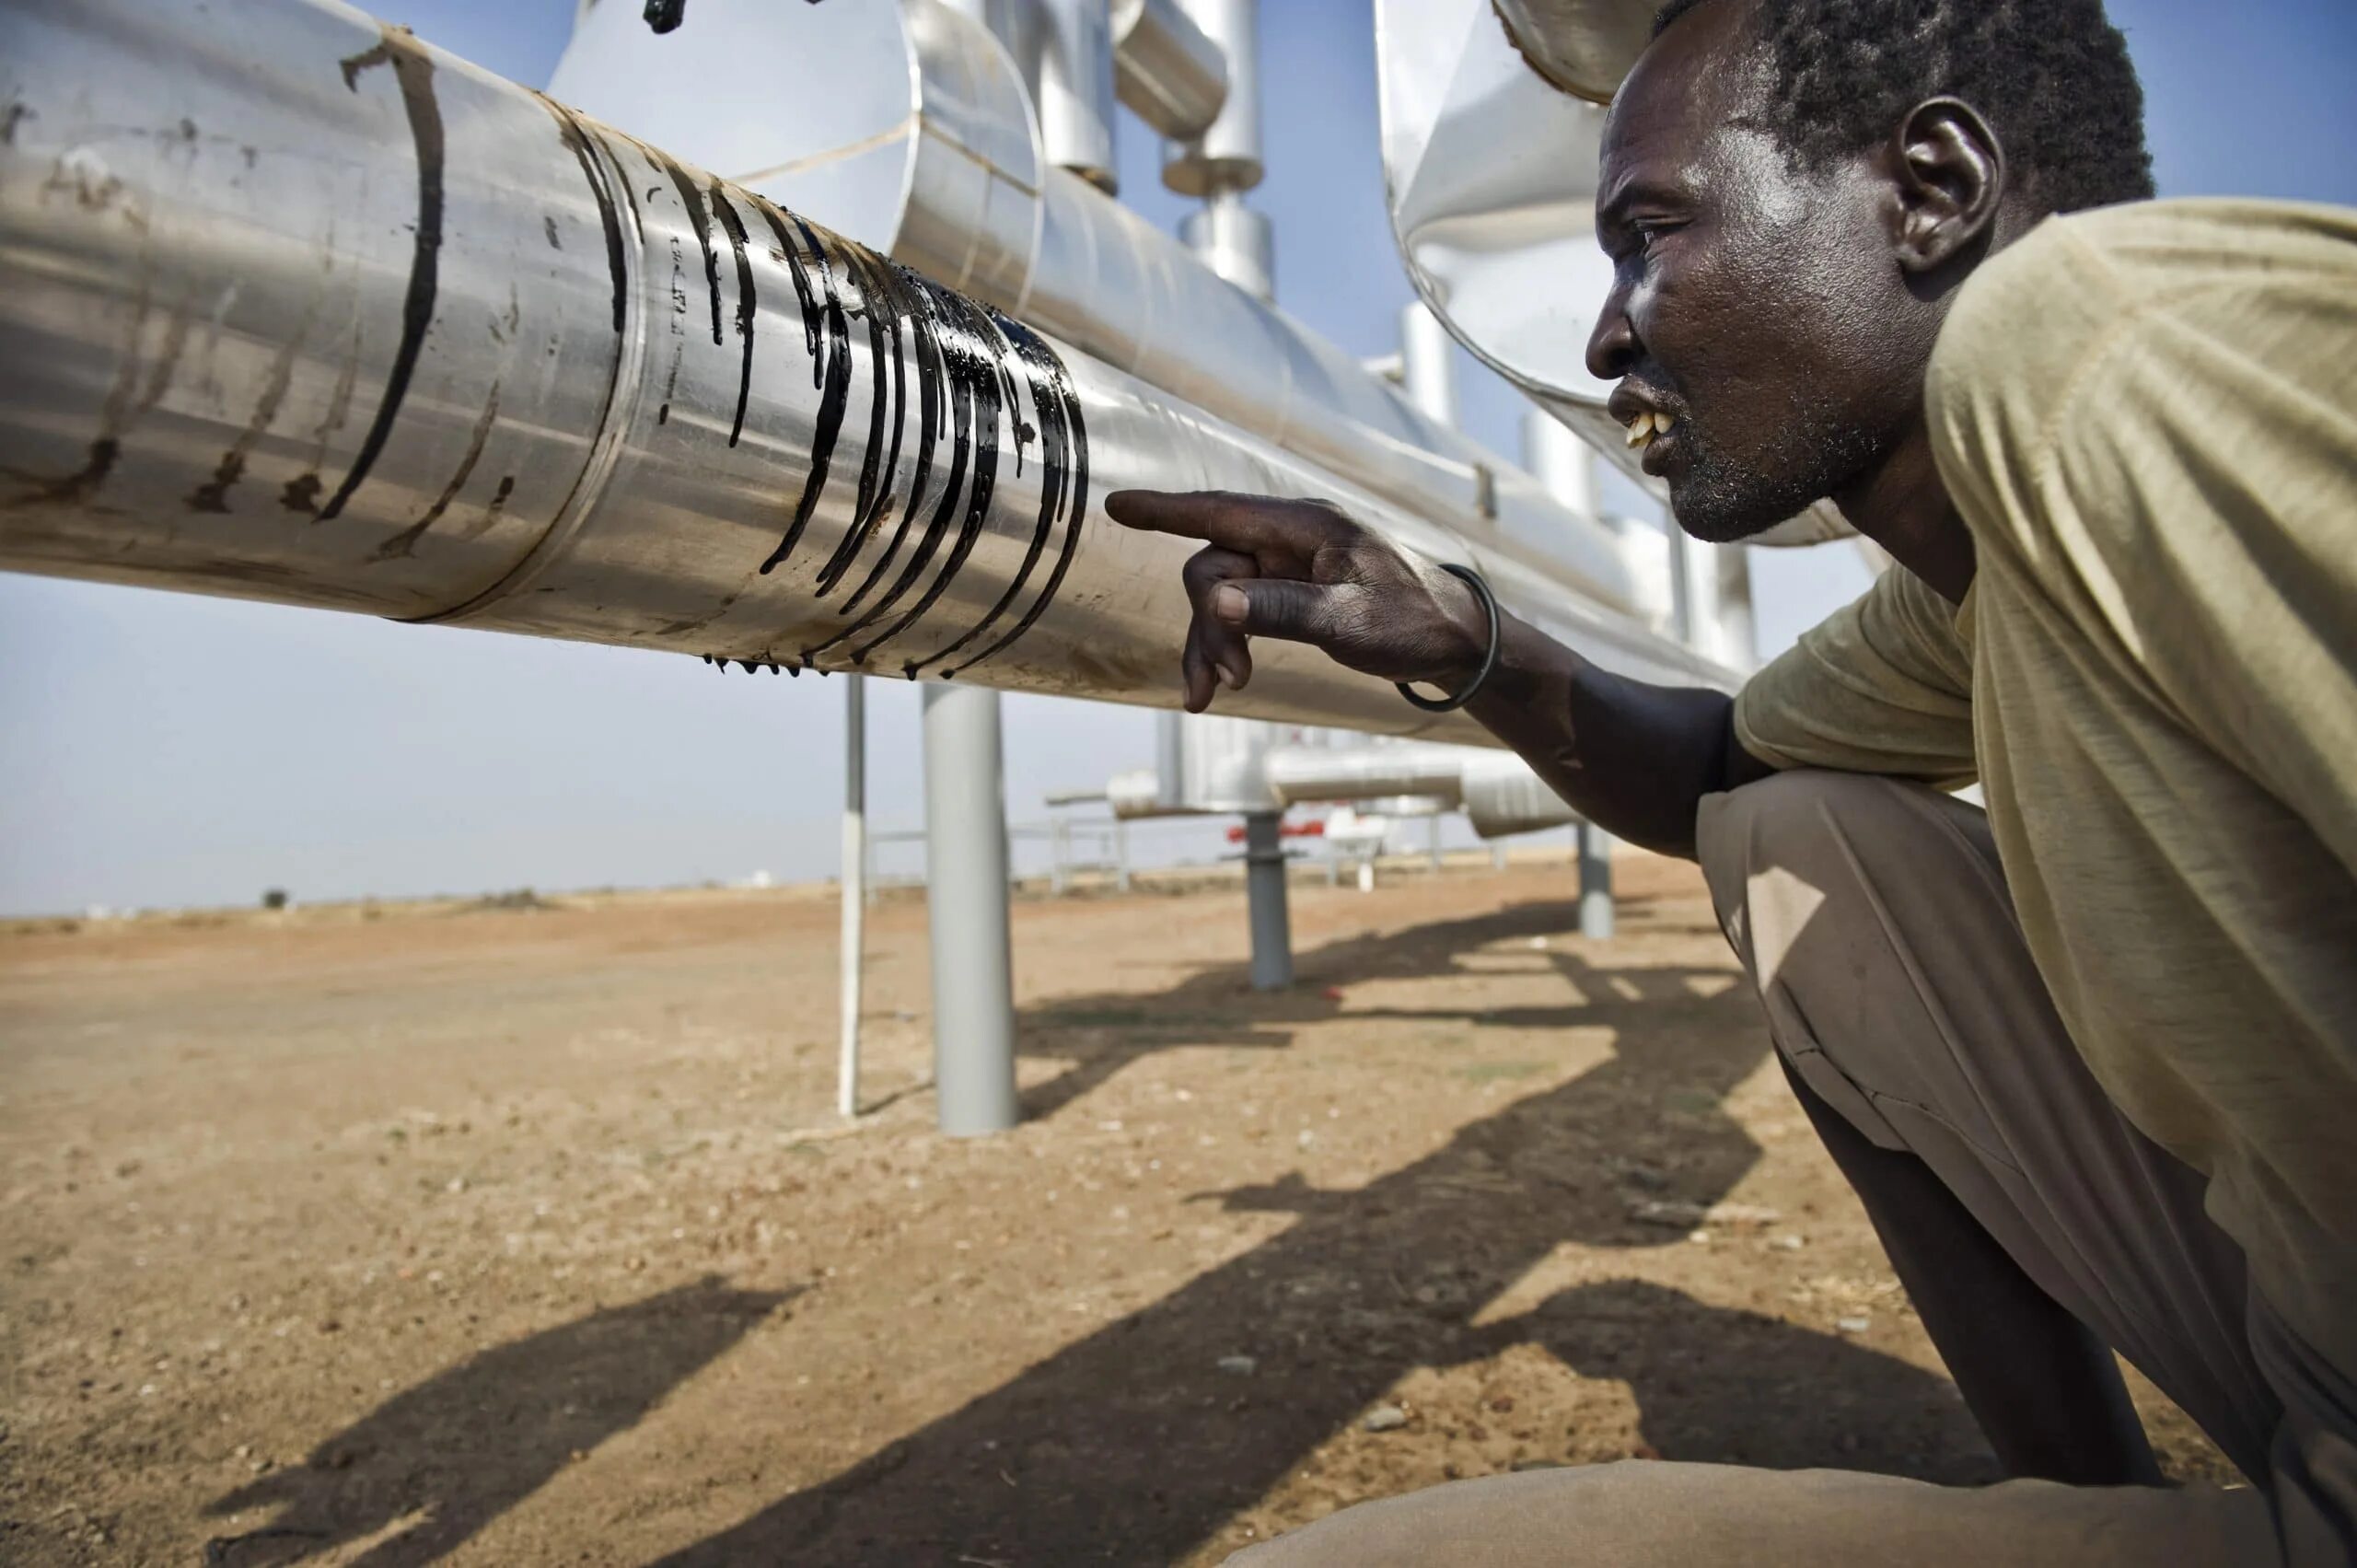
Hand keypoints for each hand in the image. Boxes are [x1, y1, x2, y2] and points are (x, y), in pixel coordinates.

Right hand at [1103, 490, 1488, 712]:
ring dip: (1210, 646)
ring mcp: (1287, 567)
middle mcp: (1290, 540)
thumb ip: (1281, 609)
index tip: (1116, 505)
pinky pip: (1239, 617)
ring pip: (1219, 599)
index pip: (1220, 511)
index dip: (1164, 510)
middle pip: (1212, 567)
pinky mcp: (1289, 595)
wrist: (1455, 643)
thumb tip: (1217, 601)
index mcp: (1306, 527)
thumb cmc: (1413, 622)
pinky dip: (1224, 650)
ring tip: (1212, 696)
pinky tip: (1214, 690)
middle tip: (1228, 680)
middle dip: (1207, 625)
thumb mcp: (1349, 621)